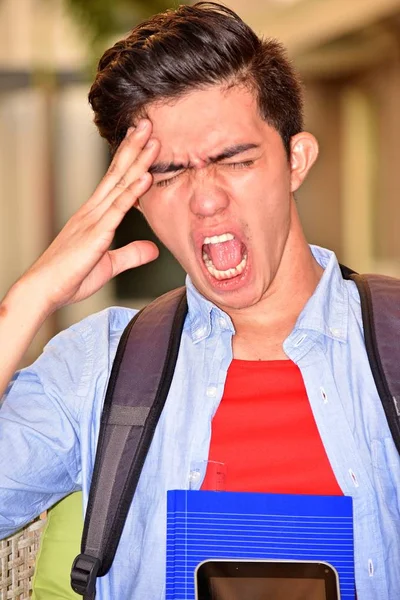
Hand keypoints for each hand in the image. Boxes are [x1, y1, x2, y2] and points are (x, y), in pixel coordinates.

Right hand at [23, 119, 159, 314]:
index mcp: (94, 216)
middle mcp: (93, 211)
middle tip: (148, 123)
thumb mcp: (108, 265)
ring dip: (137, 160)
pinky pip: (117, 209)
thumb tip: (153, 249)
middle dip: (134, 147)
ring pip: (119, 184)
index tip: (143, 140)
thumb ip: (130, 254)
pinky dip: (132, 191)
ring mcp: (93, 220)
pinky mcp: (95, 234)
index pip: (115, 181)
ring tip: (151, 137)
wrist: (43, 290)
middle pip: (116, 173)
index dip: (129, 159)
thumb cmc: (70, 278)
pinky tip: (145, 175)